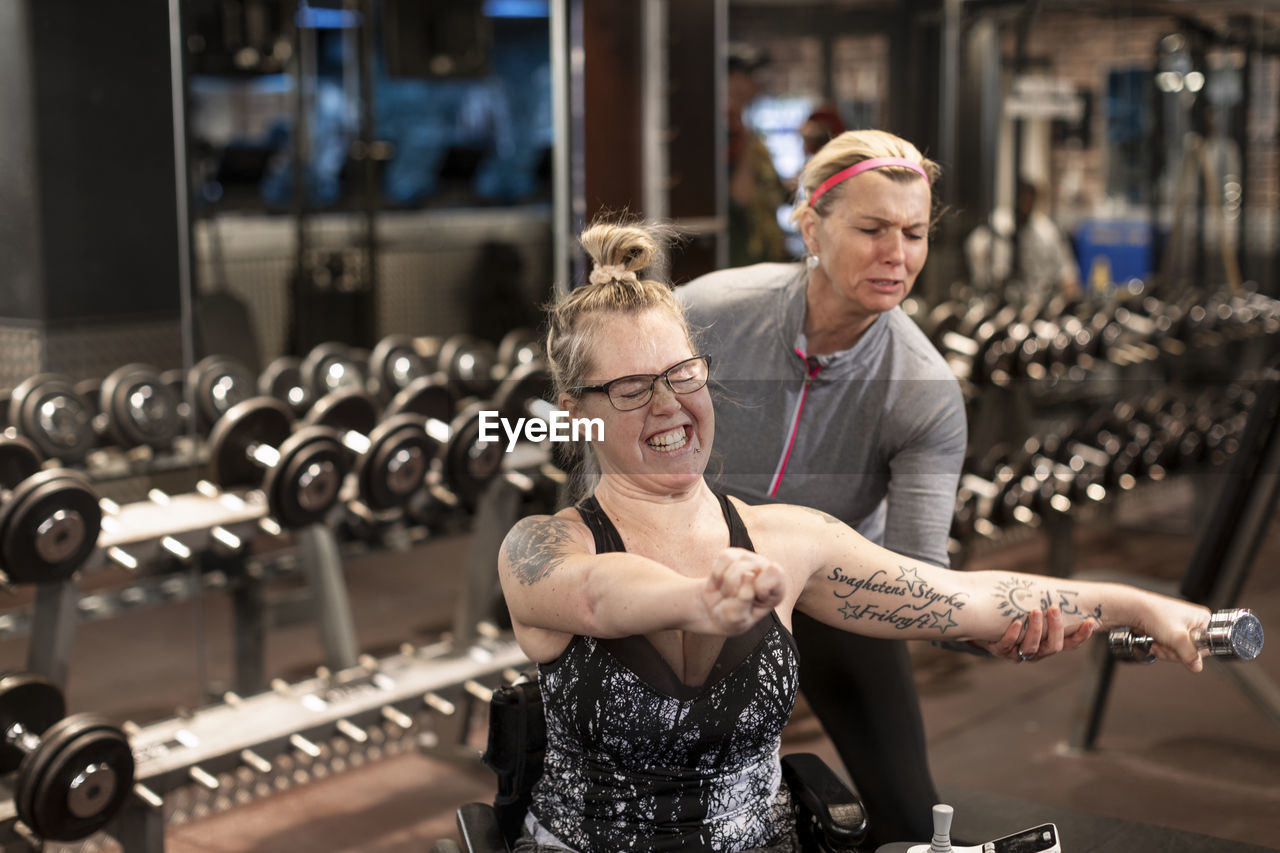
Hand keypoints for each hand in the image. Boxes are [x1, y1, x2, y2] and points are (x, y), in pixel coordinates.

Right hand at [702, 547, 784, 634]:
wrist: (714, 613)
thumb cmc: (731, 617)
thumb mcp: (738, 616)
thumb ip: (745, 598)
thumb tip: (748, 573)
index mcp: (776, 588)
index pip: (776, 574)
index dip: (760, 588)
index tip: (755, 600)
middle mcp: (766, 569)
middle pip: (749, 570)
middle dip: (735, 589)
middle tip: (734, 600)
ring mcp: (749, 559)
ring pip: (735, 563)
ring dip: (725, 583)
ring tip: (728, 593)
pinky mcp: (733, 554)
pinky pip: (724, 556)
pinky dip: (717, 574)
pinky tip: (720, 583)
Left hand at [978, 607, 1095, 662]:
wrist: (987, 626)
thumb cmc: (1016, 617)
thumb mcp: (1034, 613)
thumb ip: (1047, 605)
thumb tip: (1061, 586)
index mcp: (1048, 644)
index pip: (1070, 643)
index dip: (1082, 635)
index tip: (1090, 621)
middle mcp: (1037, 652)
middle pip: (1053, 647)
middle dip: (1056, 628)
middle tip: (1054, 608)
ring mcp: (1018, 653)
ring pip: (1032, 648)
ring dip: (1035, 630)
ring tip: (1035, 612)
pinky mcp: (1000, 651)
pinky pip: (1007, 646)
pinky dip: (1013, 635)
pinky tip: (1016, 623)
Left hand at [1132, 597, 1213, 672]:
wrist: (1134, 610)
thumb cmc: (1155, 614)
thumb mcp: (1177, 637)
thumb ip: (1190, 654)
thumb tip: (1197, 666)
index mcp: (1202, 619)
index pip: (1207, 645)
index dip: (1193, 651)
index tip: (1182, 648)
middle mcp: (1193, 623)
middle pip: (1191, 651)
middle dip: (1175, 652)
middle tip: (1167, 644)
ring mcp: (1180, 629)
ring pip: (1179, 652)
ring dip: (1166, 651)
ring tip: (1159, 642)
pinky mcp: (1168, 634)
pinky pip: (1170, 650)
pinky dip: (1161, 649)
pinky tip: (1155, 643)